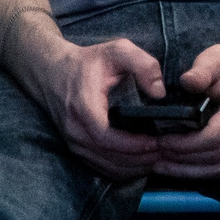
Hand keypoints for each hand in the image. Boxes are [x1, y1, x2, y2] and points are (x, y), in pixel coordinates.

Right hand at [22, 33, 167, 180]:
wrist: (53, 72)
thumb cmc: (89, 62)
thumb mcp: (117, 50)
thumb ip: (142, 64)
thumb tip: (159, 92)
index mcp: (84, 105)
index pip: (105, 137)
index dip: (132, 144)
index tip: (156, 142)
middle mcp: (75, 129)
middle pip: (108, 156)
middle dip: (139, 159)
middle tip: (166, 152)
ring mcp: (73, 142)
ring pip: (105, 166)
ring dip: (133, 167)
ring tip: (159, 158)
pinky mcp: (77, 148)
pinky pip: (100, 166)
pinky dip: (122, 169)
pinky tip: (142, 162)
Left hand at [151, 37, 219, 179]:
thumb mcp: (214, 59)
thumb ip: (200, 71)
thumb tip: (186, 82)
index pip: (213, 137)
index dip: (185, 144)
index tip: (162, 141)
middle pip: (215, 156)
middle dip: (182, 159)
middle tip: (155, 156)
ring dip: (189, 171)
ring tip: (161, 166)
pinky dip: (200, 171)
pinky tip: (179, 168)